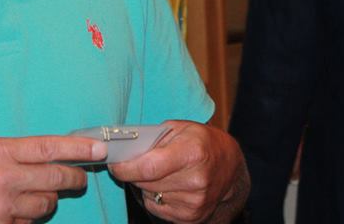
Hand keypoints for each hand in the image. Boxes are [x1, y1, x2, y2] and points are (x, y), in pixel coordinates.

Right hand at [0, 135, 108, 223]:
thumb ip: (10, 154)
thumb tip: (45, 156)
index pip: (49, 146)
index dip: (79, 147)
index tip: (99, 147)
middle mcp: (3, 178)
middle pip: (57, 178)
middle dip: (75, 177)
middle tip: (79, 177)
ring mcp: (2, 208)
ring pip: (46, 203)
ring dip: (46, 199)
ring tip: (30, 193)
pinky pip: (28, 222)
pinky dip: (27, 216)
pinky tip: (11, 210)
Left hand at [108, 121, 248, 223]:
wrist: (229, 168)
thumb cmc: (201, 142)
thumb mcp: (180, 128)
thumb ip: (152, 138)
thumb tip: (123, 149)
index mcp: (193, 153)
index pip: (148, 167)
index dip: (125, 167)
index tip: (114, 164)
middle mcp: (196, 181)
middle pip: (146, 182)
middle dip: (134, 173)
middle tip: (136, 162)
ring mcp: (195, 203)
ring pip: (150, 196)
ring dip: (146, 185)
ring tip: (158, 172)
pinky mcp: (192, 218)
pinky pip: (157, 208)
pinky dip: (155, 197)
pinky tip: (167, 185)